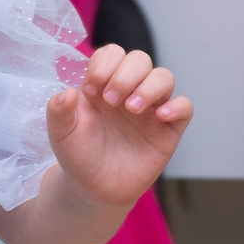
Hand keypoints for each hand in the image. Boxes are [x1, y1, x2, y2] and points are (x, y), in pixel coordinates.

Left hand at [46, 45, 189, 209]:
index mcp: (102, 85)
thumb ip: (58, 111)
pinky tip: (160, 117)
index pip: (112, 54)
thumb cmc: (78, 156)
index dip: (105, 63)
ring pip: (164, 77)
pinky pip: (184, 106)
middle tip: (111, 101)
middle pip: (140, 59)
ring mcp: (150, 109)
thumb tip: (67, 92)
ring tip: (132, 108)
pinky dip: (177, 106)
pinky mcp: (168, 129)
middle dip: (126, 74)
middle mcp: (128, 91)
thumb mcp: (60, 133)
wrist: (95, 189)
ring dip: (150, 86)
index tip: (92, 88)